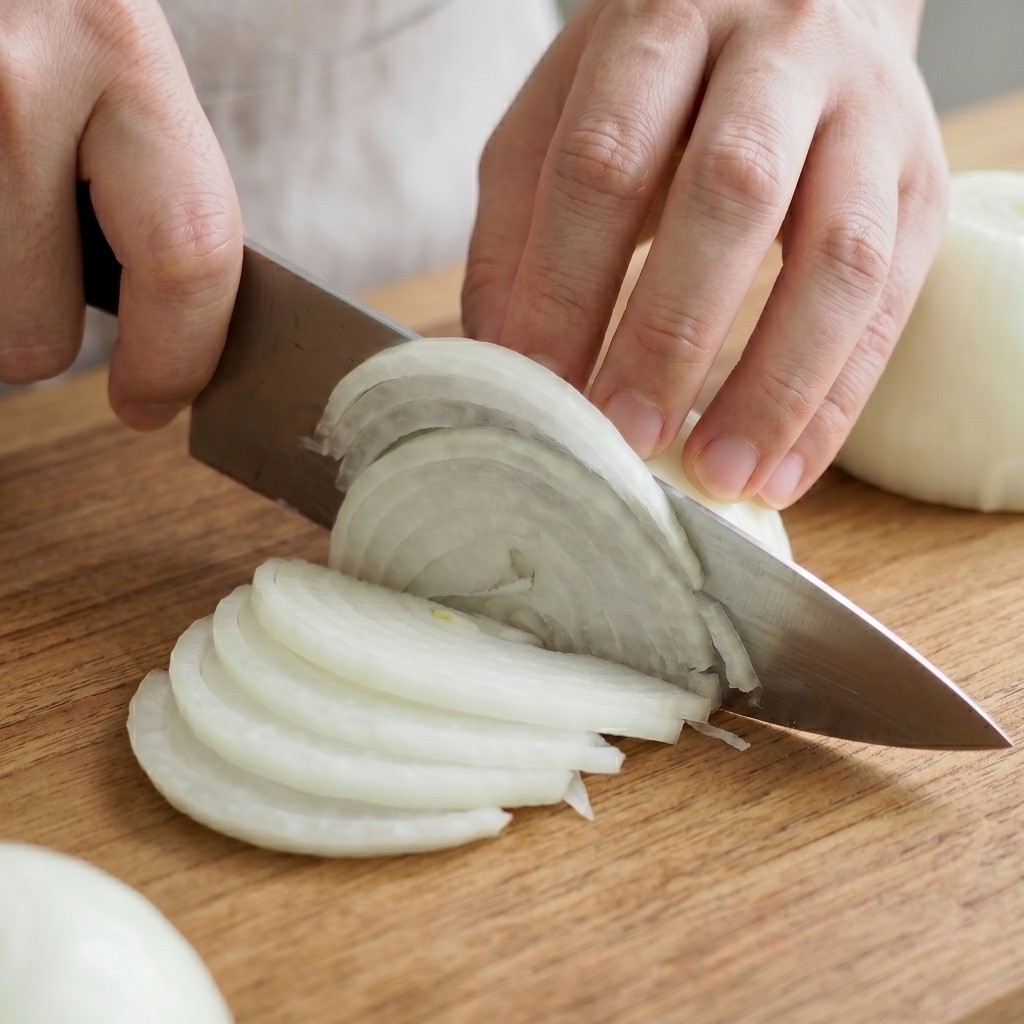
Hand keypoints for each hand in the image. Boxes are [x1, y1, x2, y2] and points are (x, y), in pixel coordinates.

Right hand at [0, 0, 242, 427]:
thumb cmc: (36, 6)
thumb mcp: (112, 56)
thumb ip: (152, 184)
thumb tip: (169, 346)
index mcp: (117, 49)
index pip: (186, 256)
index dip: (177, 357)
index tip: (157, 398)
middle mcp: (12, 76)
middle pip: (35, 334)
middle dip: (35, 319)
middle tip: (29, 252)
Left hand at [463, 0, 948, 507]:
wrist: (803, 3)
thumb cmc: (659, 84)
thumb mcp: (564, 117)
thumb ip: (519, 227)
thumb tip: (503, 361)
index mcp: (664, 25)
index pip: (605, 160)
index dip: (566, 286)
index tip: (539, 389)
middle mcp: (780, 52)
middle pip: (731, 192)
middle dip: (669, 332)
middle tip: (625, 436)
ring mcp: (869, 116)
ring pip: (839, 255)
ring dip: (774, 383)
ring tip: (718, 475)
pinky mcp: (923, 183)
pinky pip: (891, 304)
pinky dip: (836, 402)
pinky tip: (784, 471)